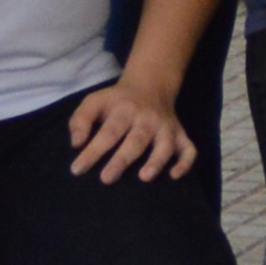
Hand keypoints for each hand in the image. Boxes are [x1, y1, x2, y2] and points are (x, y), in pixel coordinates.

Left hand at [64, 76, 199, 182]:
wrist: (151, 85)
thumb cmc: (116, 101)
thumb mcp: (94, 101)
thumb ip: (80, 120)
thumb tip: (76, 144)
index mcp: (125, 110)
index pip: (108, 132)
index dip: (93, 151)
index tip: (77, 169)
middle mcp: (148, 119)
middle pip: (136, 140)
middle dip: (122, 160)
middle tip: (106, 179)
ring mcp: (167, 127)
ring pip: (165, 145)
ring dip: (156, 161)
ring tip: (144, 177)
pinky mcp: (180, 134)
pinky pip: (189, 149)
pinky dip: (185, 163)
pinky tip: (174, 176)